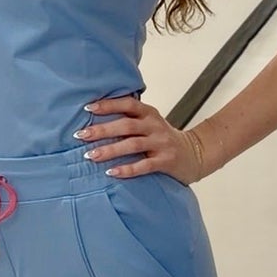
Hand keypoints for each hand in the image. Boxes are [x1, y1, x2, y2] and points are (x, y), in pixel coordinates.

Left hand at [76, 94, 206, 183]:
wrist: (195, 154)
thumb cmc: (162, 138)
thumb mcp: (149, 123)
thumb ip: (129, 118)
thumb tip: (94, 117)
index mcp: (149, 113)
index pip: (128, 103)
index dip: (108, 105)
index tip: (87, 109)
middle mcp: (155, 126)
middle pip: (126, 125)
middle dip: (102, 130)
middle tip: (81, 135)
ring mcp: (161, 144)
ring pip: (133, 145)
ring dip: (110, 150)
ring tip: (91, 155)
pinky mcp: (166, 161)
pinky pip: (144, 165)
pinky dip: (127, 169)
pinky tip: (111, 172)